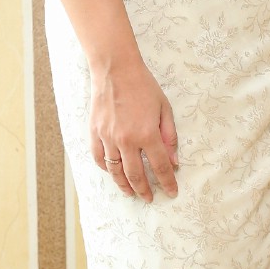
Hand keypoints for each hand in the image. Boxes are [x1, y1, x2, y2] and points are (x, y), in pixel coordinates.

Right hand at [88, 60, 178, 201]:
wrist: (116, 70)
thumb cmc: (143, 86)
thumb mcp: (164, 109)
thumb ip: (169, 136)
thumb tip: (174, 161)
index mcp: (147, 134)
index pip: (160, 167)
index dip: (167, 182)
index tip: (172, 193)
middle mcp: (127, 140)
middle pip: (136, 175)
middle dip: (145, 190)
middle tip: (150, 198)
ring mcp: (108, 137)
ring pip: (115, 171)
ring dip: (124, 185)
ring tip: (131, 193)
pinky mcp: (95, 132)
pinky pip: (99, 158)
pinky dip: (106, 168)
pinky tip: (113, 173)